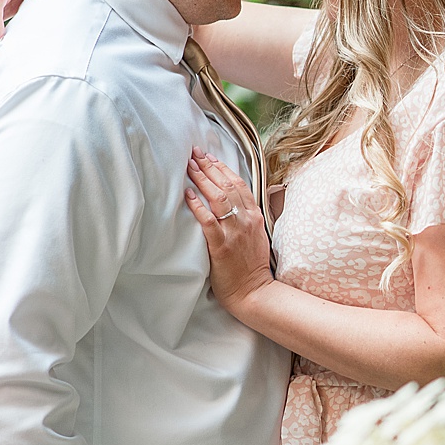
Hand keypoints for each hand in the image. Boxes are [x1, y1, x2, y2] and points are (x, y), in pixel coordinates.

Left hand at [185, 148, 273, 314]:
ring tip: (189, 166)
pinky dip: (198, 206)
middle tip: (194, 154)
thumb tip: (232, 204)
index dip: (223, 168)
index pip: (239, 184)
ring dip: (202, 179)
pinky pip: (209, 221)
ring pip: (218, 198)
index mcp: (255, 216)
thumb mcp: (257, 236)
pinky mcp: (222, 245)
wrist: (254, 291)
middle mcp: (246, 220)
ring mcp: (235, 232)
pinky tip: (188, 195)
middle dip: (209, 167)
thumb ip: (247, 218)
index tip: (209, 156)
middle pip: (227, 186)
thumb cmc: (252, 267)